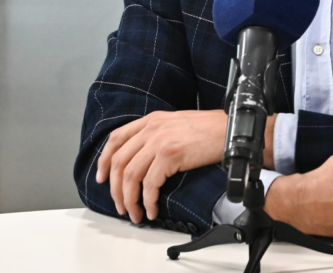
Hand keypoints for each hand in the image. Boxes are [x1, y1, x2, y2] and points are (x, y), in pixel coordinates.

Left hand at [95, 109, 226, 222]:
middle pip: (119, 162)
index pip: (116, 139)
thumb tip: (141, 160)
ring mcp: (159, 141)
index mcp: (151, 120)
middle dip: (115, 189)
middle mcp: (151, 128)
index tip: (101, 179)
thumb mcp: (176, 124)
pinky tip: (152, 209)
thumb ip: (157, 135)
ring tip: (135, 213)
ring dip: (130, 199)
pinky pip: (150, 184)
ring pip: (130, 176)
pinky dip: (147, 201)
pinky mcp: (170, 155)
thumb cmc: (209, 130)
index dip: (104, 161)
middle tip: (120, 205)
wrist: (231, 130)